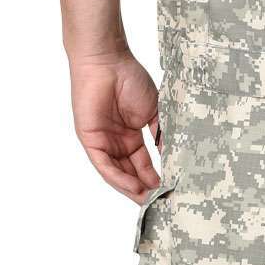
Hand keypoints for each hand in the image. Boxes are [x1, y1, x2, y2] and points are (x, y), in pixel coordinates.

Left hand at [70, 51, 160, 201]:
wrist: (108, 61)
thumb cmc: (130, 79)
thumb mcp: (154, 111)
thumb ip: (161, 134)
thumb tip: (174, 157)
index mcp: (130, 135)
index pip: (143, 163)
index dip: (155, 177)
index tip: (170, 189)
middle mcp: (115, 142)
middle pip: (130, 172)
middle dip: (145, 189)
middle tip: (162, 203)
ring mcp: (102, 142)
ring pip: (118, 173)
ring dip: (132, 188)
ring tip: (149, 201)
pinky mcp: (90, 140)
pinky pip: (104, 166)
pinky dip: (119, 178)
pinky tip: (133, 187)